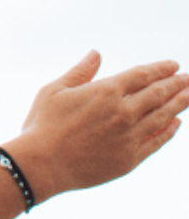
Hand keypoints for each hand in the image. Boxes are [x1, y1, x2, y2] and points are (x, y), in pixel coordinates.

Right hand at [4, 52, 188, 200]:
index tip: (173, 65)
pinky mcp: (130, 158)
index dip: (160, 69)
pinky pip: (157, 140)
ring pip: (163, 116)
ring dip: (179, 104)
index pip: (142, 75)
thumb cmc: (42, 125)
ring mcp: (130, 136)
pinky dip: (169, 130)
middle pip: (158, 94)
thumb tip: (96, 54)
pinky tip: (176, 123)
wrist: (43, 164)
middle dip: (177, 84)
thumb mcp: (54, 91)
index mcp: (105, 92)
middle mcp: (123, 112)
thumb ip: (79, 72)